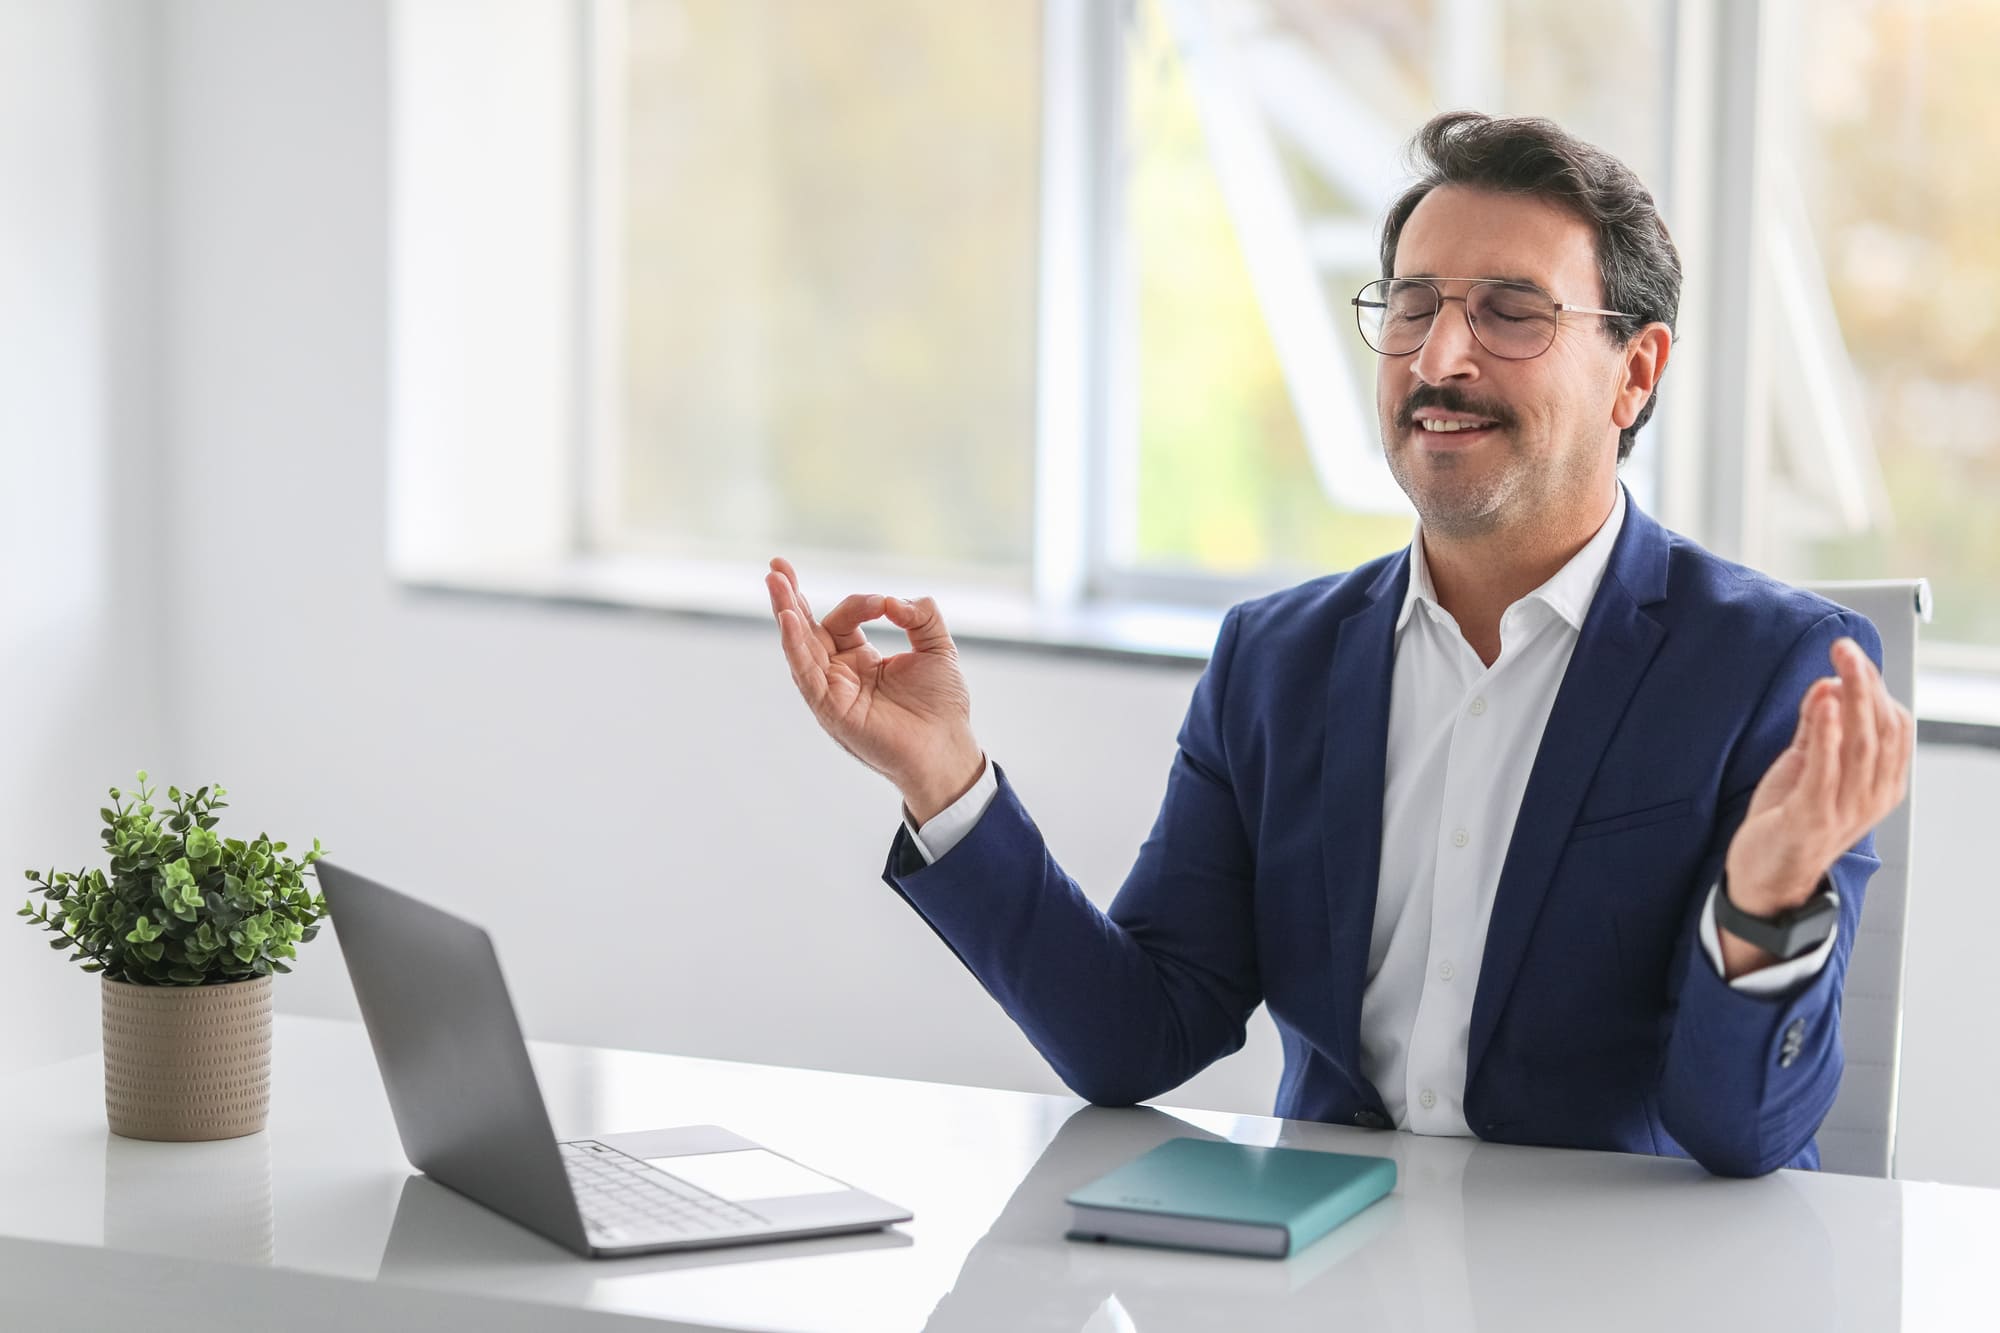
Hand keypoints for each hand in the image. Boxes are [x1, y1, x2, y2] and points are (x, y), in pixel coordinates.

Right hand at [765, 557, 985, 824]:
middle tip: (776, 566)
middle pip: (806, 630)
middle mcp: (839, 675)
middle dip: (790, 596)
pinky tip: (788, 619)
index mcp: (860, 660)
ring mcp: (832, 692)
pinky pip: (806, 674)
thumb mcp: (937, 648)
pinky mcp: (831, 710)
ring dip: (786, 613)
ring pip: (800, 648)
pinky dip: (795, 646)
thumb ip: (921, 615)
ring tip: (775, 581)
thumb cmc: (942, 707)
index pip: (843, 620)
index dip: (862, 604)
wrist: (948, 749)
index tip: (888, 605)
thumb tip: (894, 601)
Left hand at [1719, 637, 1912, 972]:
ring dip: (1852, 698)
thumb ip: (1816, 729)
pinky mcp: (1813, 816)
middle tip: (1846, 649)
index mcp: (1879, 784)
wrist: (1764, 879)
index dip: (1876, 689)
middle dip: (1866, 683)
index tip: (1852, 657)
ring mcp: (1844, 808)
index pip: (1894, 727)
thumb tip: (1828, 685)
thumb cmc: (1787, 823)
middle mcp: (1870, 796)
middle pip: (1881, 729)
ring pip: (1861, 744)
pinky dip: (1826, 732)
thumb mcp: (1806, 767)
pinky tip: (1823, 701)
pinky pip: (1826, 769)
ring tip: (1841, 664)